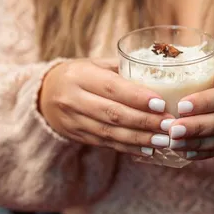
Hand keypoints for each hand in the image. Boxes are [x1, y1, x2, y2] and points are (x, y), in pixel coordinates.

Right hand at [39, 58, 173, 156]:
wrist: (45, 94)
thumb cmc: (78, 74)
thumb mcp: (95, 64)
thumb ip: (121, 69)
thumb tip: (155, 75)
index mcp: (80, 76)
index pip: (112, 88)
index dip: (137, 97)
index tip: (161, 104)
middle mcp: (74, 99)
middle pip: (113, 113)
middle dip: (144, 121)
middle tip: (169, 125)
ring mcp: (74, 120)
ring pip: (110, 133)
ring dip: (139, 138)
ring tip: (163, 141)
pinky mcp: (78, 135)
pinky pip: (105, 144)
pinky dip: (127, 148)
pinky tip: (147, 150)